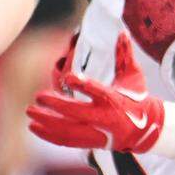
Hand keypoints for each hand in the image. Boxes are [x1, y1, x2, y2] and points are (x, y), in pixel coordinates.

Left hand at [27, 33, 164, 152]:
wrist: (145, 130)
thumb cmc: (136, 98)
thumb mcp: (133, 76)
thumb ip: (124, 55)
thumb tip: (122, 32)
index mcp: (115, 100)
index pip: (97, 92)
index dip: (83, 85)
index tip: (68, 77)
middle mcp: (105, 118)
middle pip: (77, 113)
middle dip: (56, 105)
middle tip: (38, 97)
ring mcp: (97, 132)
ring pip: (68, 130)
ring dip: (47, 122)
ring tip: (30, 112)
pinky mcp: (91, 142)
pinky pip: (67, 141)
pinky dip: (49, 135)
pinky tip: (34, 127)